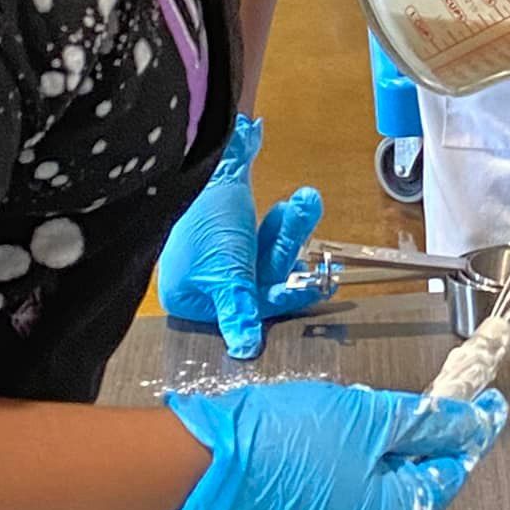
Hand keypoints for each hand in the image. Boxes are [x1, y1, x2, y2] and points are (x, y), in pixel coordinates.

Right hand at [157, 116, 326, 358]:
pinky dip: (281, 219)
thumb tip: (245, 352)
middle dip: (289, 246)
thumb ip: (239, 310)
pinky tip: (293, 202)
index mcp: (192, 298)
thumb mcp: (227, 271)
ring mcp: (219, 250)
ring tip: (305, 199)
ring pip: (268, 251)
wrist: (200, 157)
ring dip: (290, 227)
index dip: (283, 296)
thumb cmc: (207, 222)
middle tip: (314, 228)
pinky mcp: (232, 225)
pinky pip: (263, 231)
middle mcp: (204, 279)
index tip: (316, 287)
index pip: (246, 309)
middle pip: (262, 277)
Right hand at [157, 381, 507, 509]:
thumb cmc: (292, 439)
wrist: (208, 462)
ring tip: (379, 408)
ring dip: (387, 447)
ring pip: (376, 485)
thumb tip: (473, 424)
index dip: (470, 434)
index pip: (447, 476)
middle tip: (437, 399)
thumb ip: (425, 423)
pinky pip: (343, 488)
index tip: (490, 403)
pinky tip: (341, 429)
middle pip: (412, 483)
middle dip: (425, 440)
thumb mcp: (369, 418)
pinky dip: (354, 459)